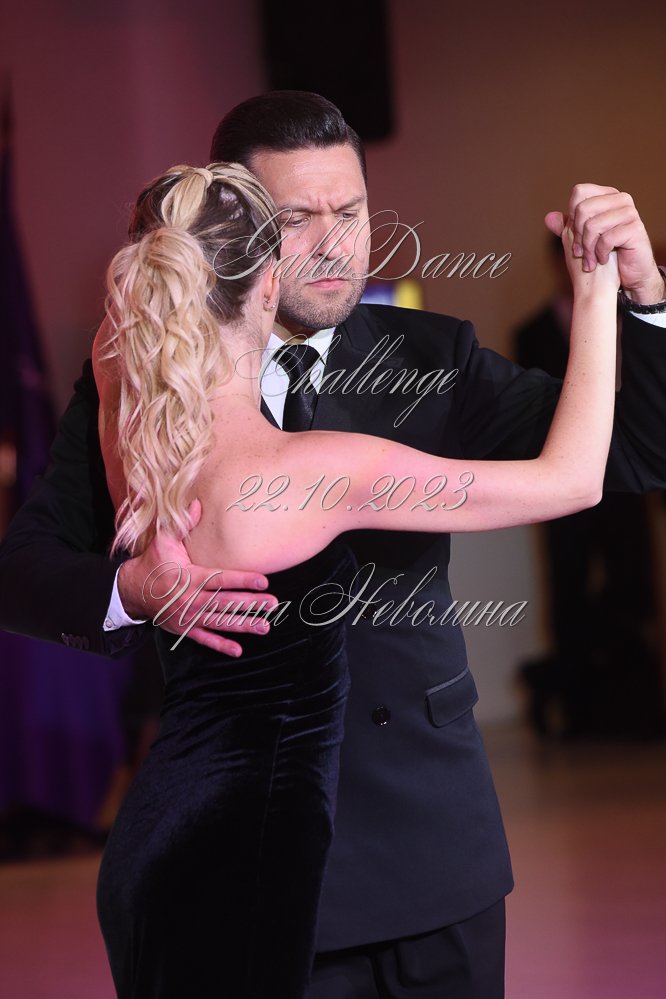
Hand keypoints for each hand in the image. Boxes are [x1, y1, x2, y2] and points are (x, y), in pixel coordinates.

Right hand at [117, 500, 276, 656]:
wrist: (133, 590)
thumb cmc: (154, 562)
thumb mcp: (164, 540)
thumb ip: (183, 524)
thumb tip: (198, 503)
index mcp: (189, 577)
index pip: (220, 578)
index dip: (242, 580)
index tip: (263, 580)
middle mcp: (191, 599)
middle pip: (225, 602)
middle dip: (250, 604)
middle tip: (272, 604)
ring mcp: (188, 616)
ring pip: (220, 622)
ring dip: (243, 625)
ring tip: (264, 626)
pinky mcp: (184, 628)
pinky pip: (204, 639)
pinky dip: (220, 645)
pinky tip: (238, 650)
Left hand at [545, 184, 664, 304]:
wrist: (624, 277)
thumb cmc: (603, 256)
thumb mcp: (581, 240)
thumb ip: (568, 227)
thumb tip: (548, 217)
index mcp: (607, 197)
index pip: (580, 192)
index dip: (572, 217)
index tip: (577, 237)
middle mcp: (621, 200)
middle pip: (583, 209)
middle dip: (578, 236)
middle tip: (583, 253)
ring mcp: (630, 213)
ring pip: (593, 225)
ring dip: (588, 249)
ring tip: (593, 260)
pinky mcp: (636, 229)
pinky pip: (607, 238)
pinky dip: (601, 254)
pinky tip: (604, 260)